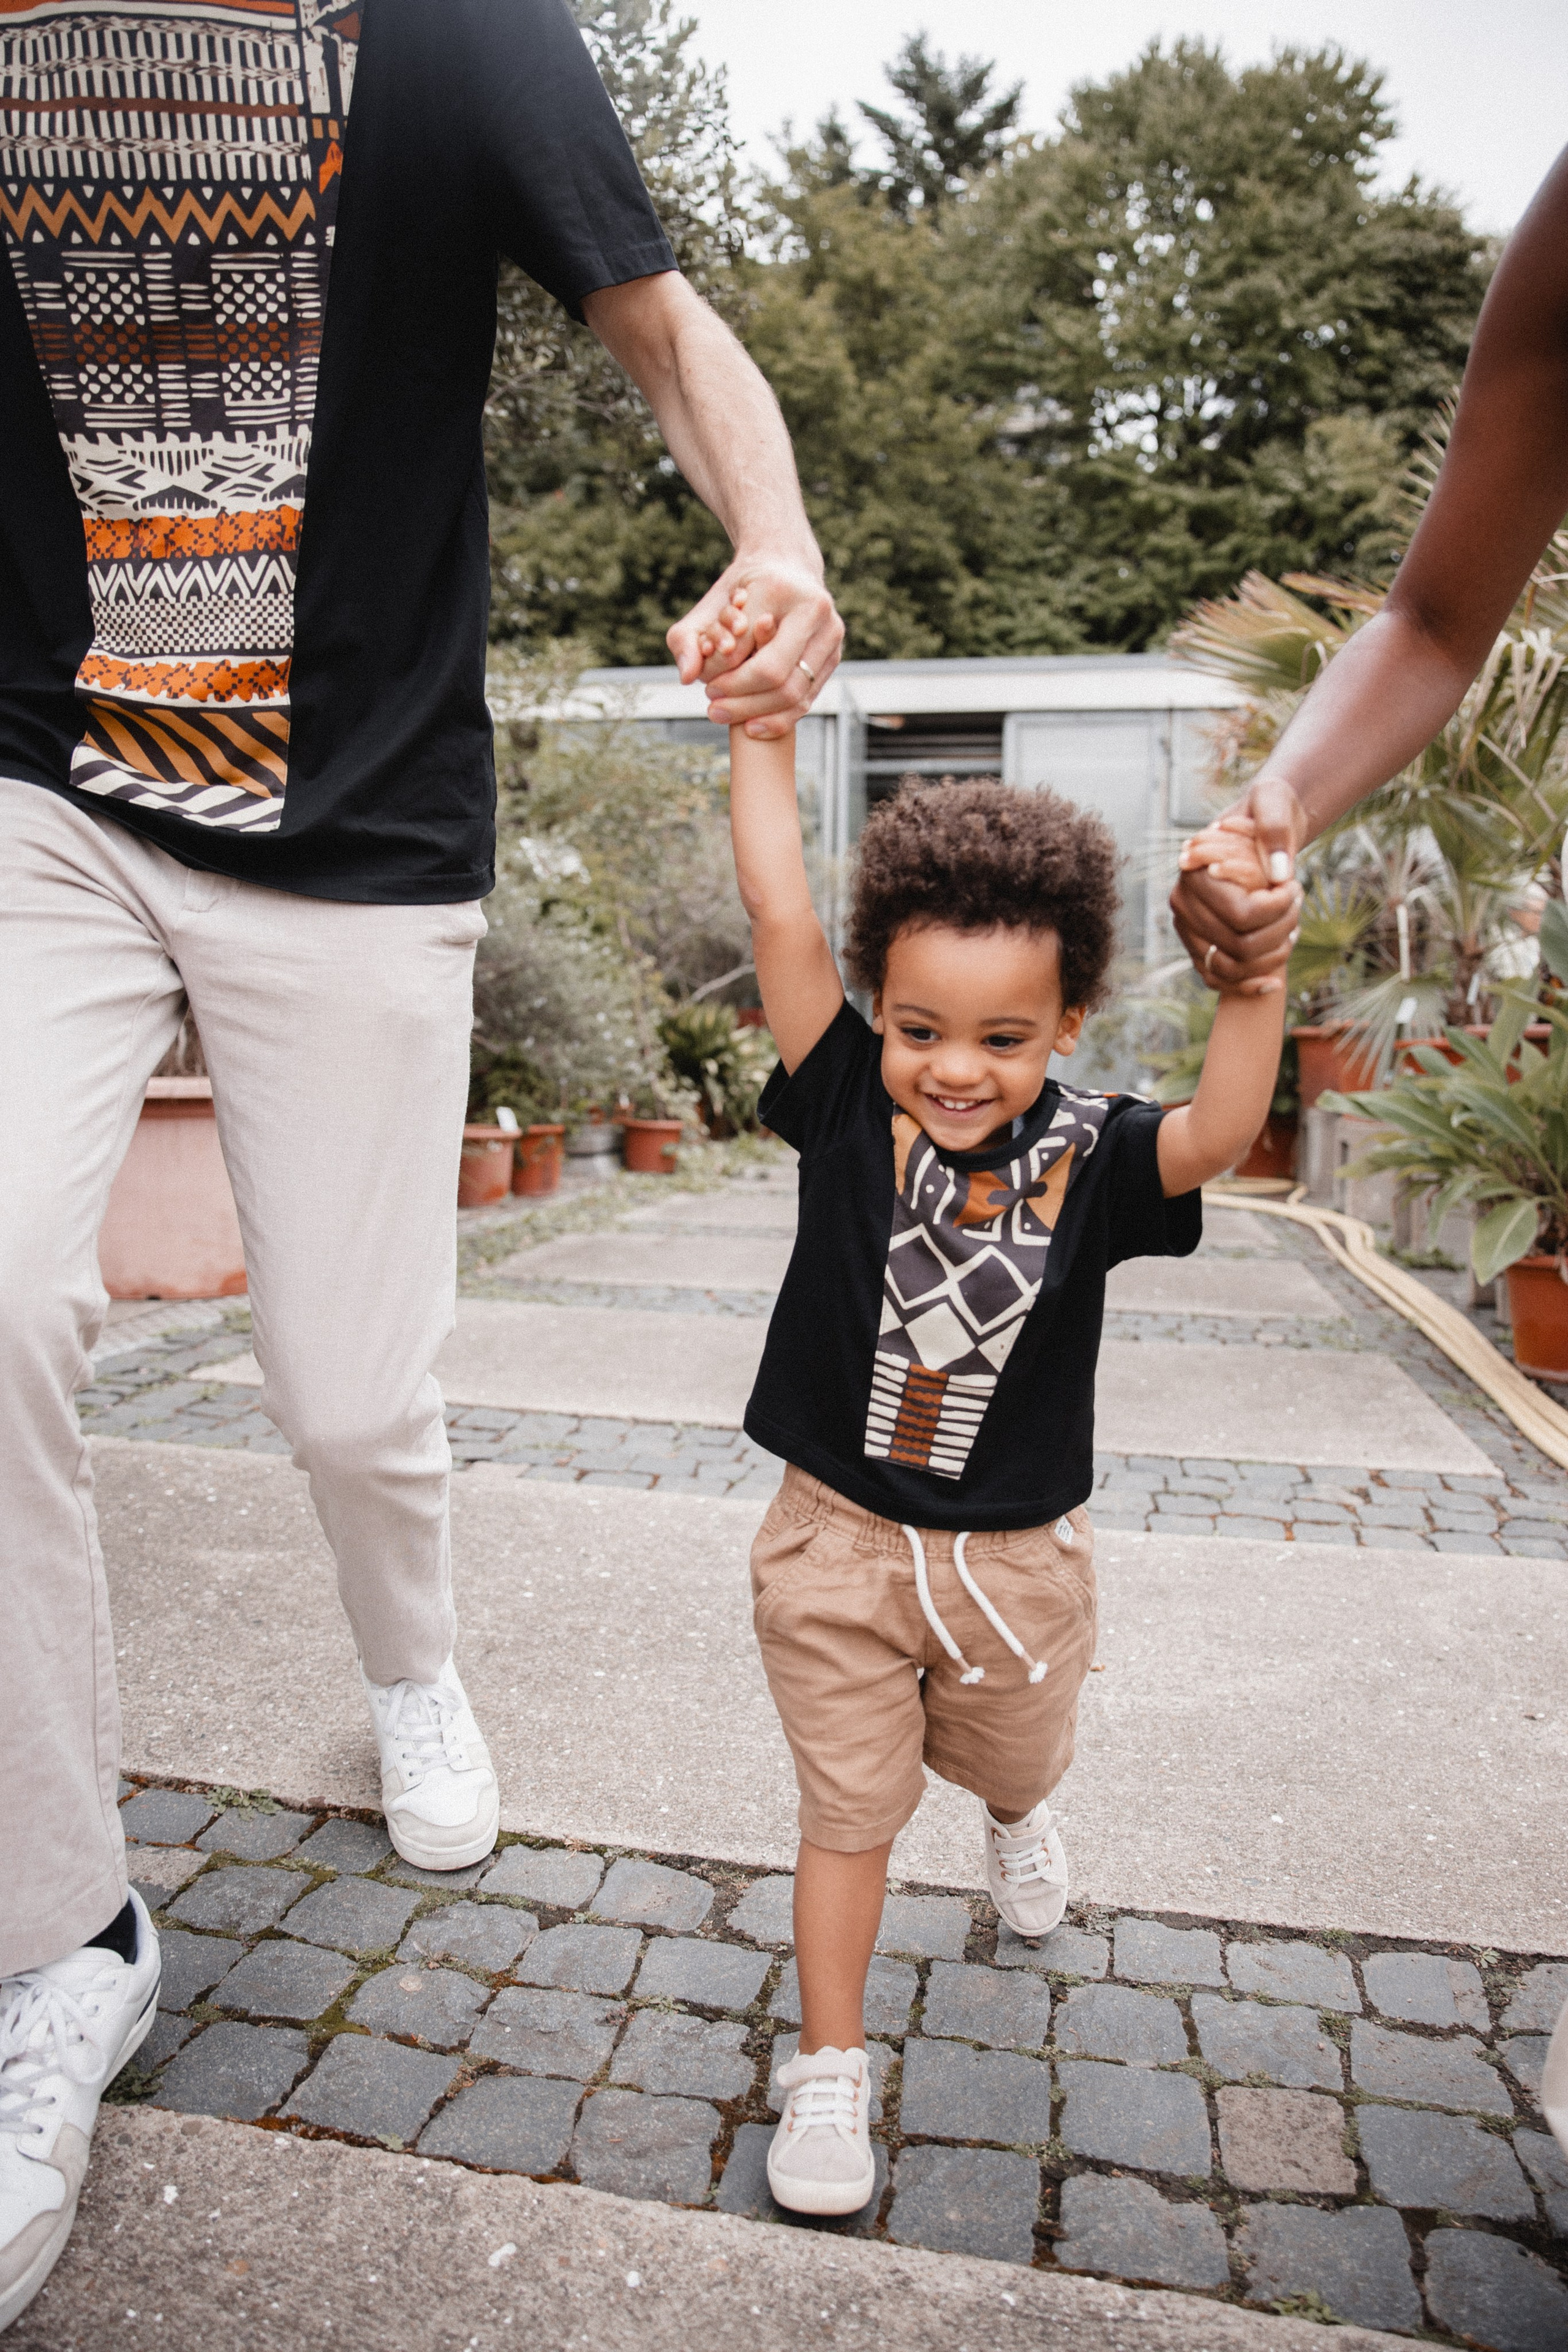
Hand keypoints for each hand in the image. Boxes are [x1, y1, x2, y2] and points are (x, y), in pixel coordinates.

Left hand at [667, 556, 843, 738]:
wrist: (785, 566)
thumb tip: (687, 676)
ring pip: (796, 693)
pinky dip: (780, 717)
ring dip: (759, 712)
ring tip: (729, 715)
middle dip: (742, 700)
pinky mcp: (834, 655)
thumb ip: (686, 639)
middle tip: (714, 708)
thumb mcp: (708, 607)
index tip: (706, 685)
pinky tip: (753, 725)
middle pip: (778, 677)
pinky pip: (808, 698)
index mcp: (781, 590)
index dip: (727, 678)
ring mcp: (831, 634)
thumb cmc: (742, 589)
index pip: (749, 651)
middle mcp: (815, 610)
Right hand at [1170, 775, 1304, 994]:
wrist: (1261, 830)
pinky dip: (1248, 986)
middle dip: (1282, 930)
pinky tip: (1275, 981)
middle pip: (1240, 945)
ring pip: (1232, 968)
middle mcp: (1183, 905)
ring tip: (1292, 930)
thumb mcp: (1275, 804)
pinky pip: (1220, 981)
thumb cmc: (1267, 813)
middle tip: (1298, 904)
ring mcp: (1189, 931)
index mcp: (1193, 871)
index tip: (1296, 887)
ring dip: (1271, 958)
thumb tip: (1279, 875)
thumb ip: (1276, 829)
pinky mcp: (1199, 949)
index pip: (1242, 914)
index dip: (1280, 908)